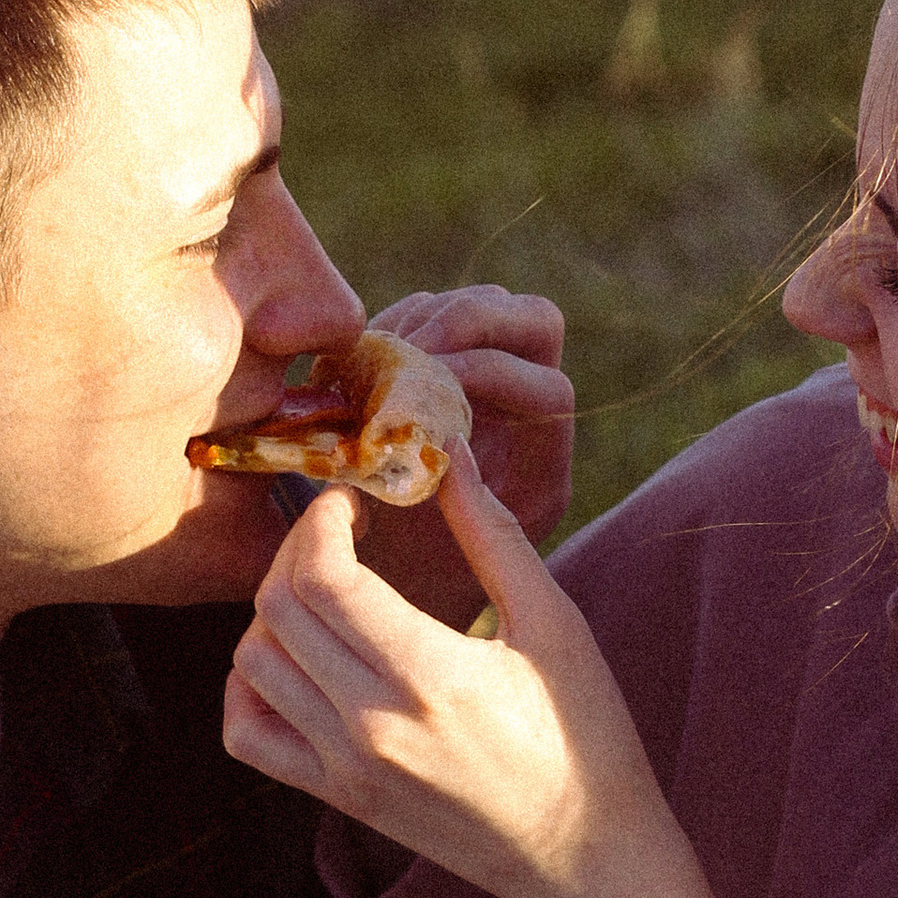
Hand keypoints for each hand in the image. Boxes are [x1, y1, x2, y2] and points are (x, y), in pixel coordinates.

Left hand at [230, 457, 788, 897]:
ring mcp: (343, 768)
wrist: (582, 858)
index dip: (321, 519)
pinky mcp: (334, 796)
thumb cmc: (584, 734)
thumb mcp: (554, 623)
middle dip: (295, 548)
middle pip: (276, 608)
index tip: (351, 499)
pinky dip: (249, 684)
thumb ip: (492, 535)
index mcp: (428, 676)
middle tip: (335, 531)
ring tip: (326, 589)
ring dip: (273, 608)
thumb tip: (446, 454)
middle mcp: (370, 726)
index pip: (323, 575)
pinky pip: (247, 733)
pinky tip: (296, 658)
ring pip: (251, 661)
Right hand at [351, 286, 570, 627]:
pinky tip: (348, 361)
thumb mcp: (437, 551)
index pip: (549, 389)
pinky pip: (434, 314)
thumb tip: (392, 427)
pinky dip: (393, 326)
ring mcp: (491, 382)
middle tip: (405, 347)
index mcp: (543, 465)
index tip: (425, 382)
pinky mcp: (446, 366)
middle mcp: (531, 414)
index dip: (490, 372)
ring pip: (486, 305)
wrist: (402, 592)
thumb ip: (430, 492)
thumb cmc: (416, 582)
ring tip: (365, 357)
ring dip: (423, 319)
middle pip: (535, 321)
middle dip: (467, 320)